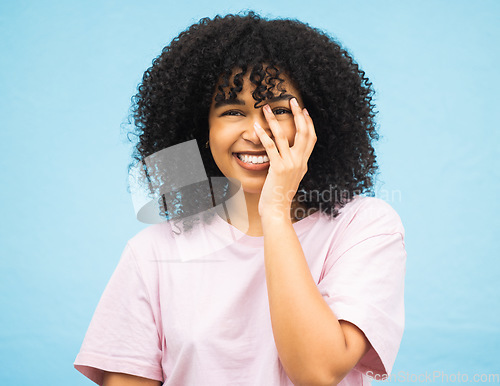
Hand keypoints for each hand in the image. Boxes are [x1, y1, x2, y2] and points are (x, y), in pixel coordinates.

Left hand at [253, 98, 316, 220]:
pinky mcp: (277, 168)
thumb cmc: (280, 196)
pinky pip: (270, 147)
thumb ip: (295, 166)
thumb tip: (295, 158)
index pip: (311, 138)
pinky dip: (263, 135)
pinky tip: (256, 127)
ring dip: (274, 119)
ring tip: (266, 108)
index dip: (309, 122)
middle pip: (303, 132)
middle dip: (298, 114)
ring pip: (283, 136)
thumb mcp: (292, 178)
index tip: (304, 110)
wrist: (277, 210)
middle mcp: (300, 162)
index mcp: (304, 163)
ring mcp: (290, 164)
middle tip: (292, 100)